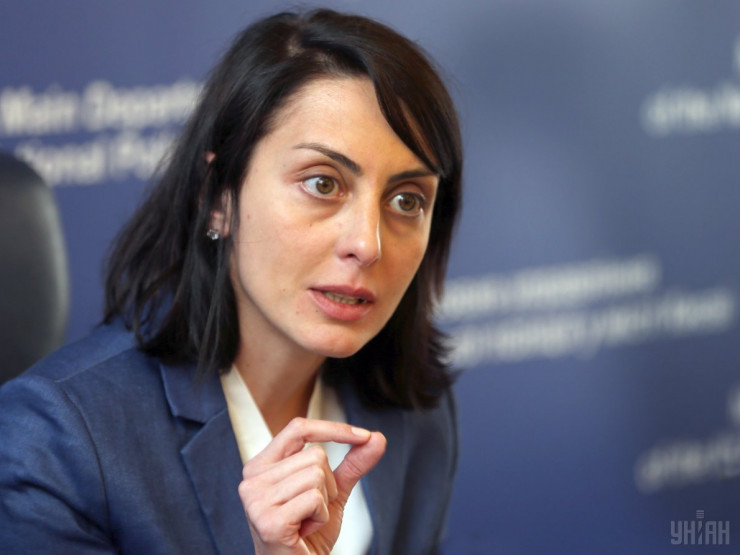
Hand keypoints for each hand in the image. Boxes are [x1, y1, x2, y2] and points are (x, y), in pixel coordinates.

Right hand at [238, 417, 385, 554]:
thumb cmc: (309, 535)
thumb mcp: (333, 492)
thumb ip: (352, 464)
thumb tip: (377, 438)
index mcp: (262, 466)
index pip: (298, 428)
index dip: (333, 429)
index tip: (363, 435)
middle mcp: (253, 480)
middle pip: (315, 455)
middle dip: (328, 484)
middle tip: (311, 510)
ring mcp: (257, 500)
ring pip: (317, 475)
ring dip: (324, 503)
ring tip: (306, 520)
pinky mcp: (269, 520)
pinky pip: (315, 499)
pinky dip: (321, 517)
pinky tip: (304, 531)